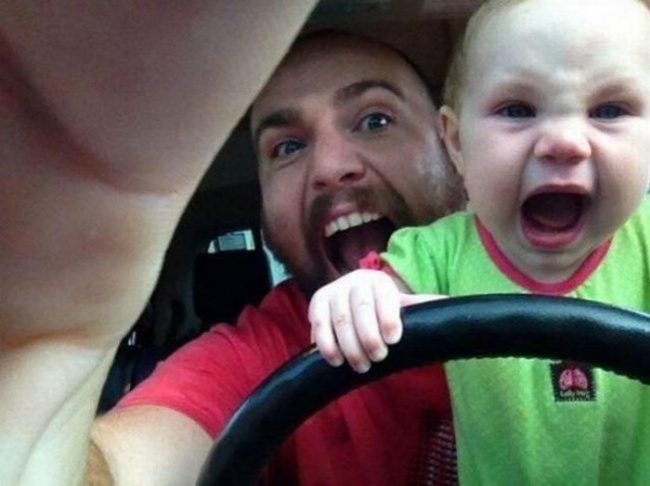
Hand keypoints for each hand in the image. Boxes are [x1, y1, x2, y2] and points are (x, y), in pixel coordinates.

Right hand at [309, 269, 444, 372]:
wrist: (353, 299)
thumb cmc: (383, 308)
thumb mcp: (403, 306)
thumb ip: (423, 306)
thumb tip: (454, 305)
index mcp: (379, 282)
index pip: (383, 297)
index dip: (388, 318)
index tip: (394, 340)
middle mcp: (354, 281)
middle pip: (360, 309)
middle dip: (369, 337)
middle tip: (379, 358)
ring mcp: (333, 291)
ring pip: (338, 318)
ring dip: (349, 345)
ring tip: (361, 366)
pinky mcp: (316, 304)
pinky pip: (318, 323)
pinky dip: (326, 343)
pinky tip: (336, 360)